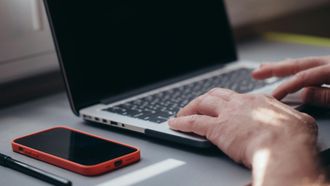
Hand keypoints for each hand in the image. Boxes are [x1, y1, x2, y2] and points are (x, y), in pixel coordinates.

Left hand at [169, 88, 316, 167]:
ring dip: (189, 108)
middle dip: (204, 99)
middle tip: (197, 105)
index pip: (237, 96)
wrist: (284, 146)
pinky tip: (174, 124)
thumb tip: (296, 119)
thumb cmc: (294, 137)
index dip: (227, 100)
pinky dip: (181, 123)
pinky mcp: (216, 129)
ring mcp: (227, 114)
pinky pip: (193, 122)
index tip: (223, 105)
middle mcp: (240, 103)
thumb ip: (292, 117)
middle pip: (215, 94)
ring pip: (202, 104)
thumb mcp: (300, 122)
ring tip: (181, 113)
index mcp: (258, 100)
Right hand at [252, 56, 329, 107]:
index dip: (285, 87)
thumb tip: (304, 95)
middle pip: (297, 64)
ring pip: (302, 63)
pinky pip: (309, 65)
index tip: (273, 97)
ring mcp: (329, 63)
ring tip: (264, 67)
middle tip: (256, 73)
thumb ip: (326, 96)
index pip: (302, 77)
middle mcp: (329, 62)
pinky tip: (288, 65)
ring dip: (282, 66)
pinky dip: (295, 66)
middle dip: (274, 69)